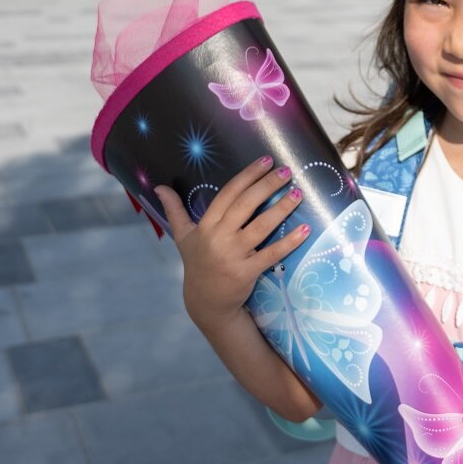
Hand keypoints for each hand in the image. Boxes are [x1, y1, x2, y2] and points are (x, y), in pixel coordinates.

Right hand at [154, 156, 309, 330]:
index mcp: (206, 225)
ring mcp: (233, 255)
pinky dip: (289, 242)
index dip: (247, 176)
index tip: (266, 161)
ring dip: (281, 208)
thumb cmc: (197, 264)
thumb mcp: (183, 237)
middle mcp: (218, 237)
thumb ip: (174, 210)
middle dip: (267, 186)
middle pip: (245, 205)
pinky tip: (304, 229)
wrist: (205, 302)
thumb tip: (158, 187)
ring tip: (298, 194)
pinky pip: (271, 254)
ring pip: (261, 226)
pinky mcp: (247, 272)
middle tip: (286, 171)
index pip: (228, 193)